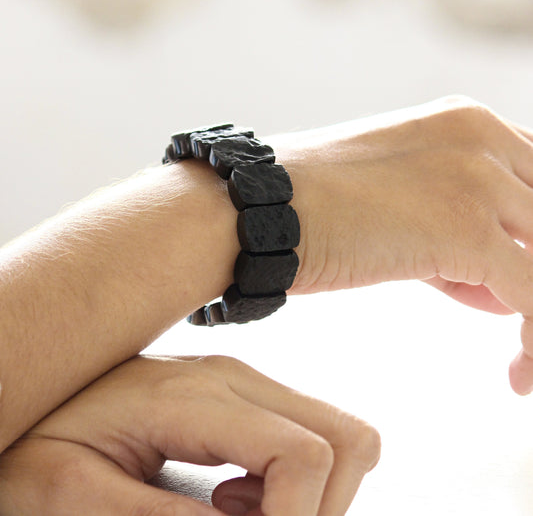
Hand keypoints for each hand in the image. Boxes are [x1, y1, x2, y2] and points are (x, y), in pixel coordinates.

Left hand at [0, 355, 379, 515]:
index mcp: (197, 397)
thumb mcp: (73, 492)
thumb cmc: (44, 434)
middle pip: (346, 437)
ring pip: (338, 435)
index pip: (301, 453)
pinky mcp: (244, 394)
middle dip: (325, 507)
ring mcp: (245, 381)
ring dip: (313, 493)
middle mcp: (236, 378)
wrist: (45, 386)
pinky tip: (238, 498)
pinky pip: (307, 435)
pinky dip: (294, 480)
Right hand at [274, 95, 532, 393]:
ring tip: (525, 362)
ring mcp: (477, 179)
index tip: (522, 292)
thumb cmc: (312, 211)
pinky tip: (518, 376)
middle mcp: (482, 140)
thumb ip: (457, 241)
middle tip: (524, 326)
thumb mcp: (399, 210)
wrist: (256, 210)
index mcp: (467, 125)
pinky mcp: (465, 229)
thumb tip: (497, 286)